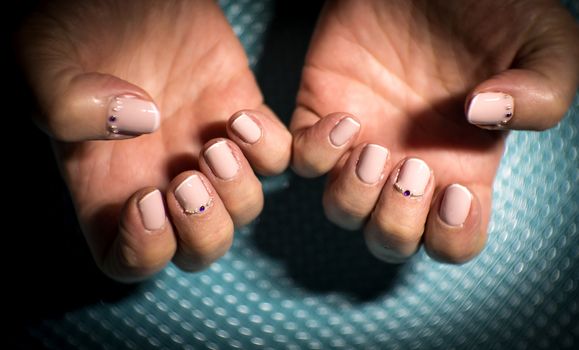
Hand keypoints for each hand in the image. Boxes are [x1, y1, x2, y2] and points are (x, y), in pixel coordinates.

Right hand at [19, 0, 290, 280]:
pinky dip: (271, 150)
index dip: (143, 251)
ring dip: (239, 191)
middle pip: (199, 249)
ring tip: (218, 144)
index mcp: (106, 185)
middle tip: (188, 182)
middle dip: (204, 230)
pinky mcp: (239, 116)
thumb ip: (68, 104)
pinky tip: (241, 117)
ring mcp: (205, 149)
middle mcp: (160, 177)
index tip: (145, 201)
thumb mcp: (43, 62)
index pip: (128, 260)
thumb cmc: (72, 25)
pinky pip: (277, 158)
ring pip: (244, 210)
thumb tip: (139, 122)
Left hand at [291, 0, 578, 262]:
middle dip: (396, 222)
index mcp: (462, 166)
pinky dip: (315, 154)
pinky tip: (343, 119)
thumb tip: (485, 118)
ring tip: (373, 148)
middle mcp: (410, 165)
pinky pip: (302, 162)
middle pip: (389, 239)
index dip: (452, 237)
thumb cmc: (489, 9)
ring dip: (354, 196)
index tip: (456, 191)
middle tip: (411, 167)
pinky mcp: (322, 115)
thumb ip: (544, 93)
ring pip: (341, 210)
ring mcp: (363, 144)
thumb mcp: (544, 44)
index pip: (452, 242)